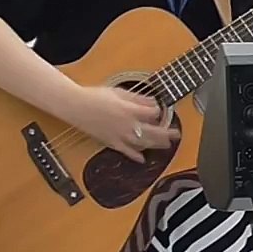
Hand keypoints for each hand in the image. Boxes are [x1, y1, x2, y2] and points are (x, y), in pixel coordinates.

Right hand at [63, 85, 179, 162]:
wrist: (75, 106)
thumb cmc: (95, 96)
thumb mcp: (119, 92)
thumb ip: (137, 97)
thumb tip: (152, 101)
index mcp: (129, 109)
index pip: (153, 113)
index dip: (160, 112)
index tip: (163, 110)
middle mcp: (126, 124)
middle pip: (152, 131)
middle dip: (166, 133)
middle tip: (177, 134)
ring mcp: (119, 135)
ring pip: (142, 143)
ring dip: (156, 145)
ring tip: (167, 146)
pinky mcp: (110, 142)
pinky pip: (125, 151)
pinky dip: (135, 156)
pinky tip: (142, 159)